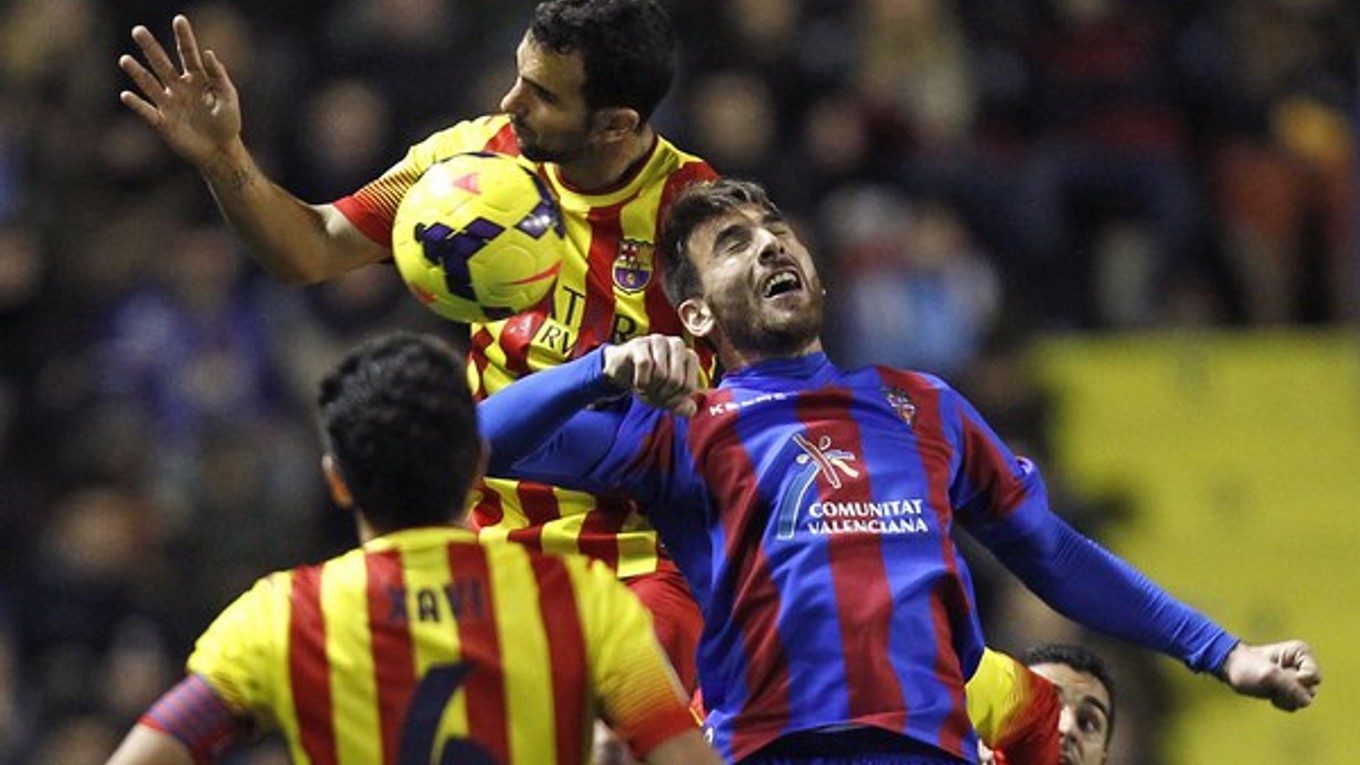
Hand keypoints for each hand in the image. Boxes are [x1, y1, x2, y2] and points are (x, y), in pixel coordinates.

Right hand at [118, 15, 242, 167]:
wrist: (220, 151)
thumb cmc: (227, 123)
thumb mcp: (229, 98)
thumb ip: (219, 76)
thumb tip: (208, 52)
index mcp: (197, 79)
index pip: (188, 53)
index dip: (184, 37)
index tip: (179, 19)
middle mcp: (179, 87)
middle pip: (162, 63)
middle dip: (150, 47)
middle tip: (138, 30)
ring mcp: (169, 103)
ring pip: (149, 84)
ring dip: (137, 72)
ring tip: (125, 59)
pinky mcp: (162, 122)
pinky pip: (146, 111)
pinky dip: (136, 104)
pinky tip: (126, 95)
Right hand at [602, 336, 698, 415]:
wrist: (623, 371)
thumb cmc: (650, 381)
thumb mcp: (667, 398)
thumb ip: (682, 407)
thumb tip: (691, 410)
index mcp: (690, 356)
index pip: (688, 387)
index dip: (674, 399)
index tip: (664, 397)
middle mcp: (677, 345)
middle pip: (676, 380)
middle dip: (662, 394)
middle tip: (652, 392)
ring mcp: (659, 341)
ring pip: (661, 373)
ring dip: (650, 388)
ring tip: (645, 387)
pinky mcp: (640, 343)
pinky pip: (644, 364)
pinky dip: (640, 380)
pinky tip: (637, 382)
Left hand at [1219, 640, 1320, 710]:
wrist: (1231, 670)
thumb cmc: (1246, 666)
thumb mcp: (1268, 675)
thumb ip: (1290, 686)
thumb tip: (1306, 701)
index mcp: (1301, 653)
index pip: (1313, 676)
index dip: (1297, 681)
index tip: (1277, 674)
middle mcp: (1303, 664)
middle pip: (1310, 690)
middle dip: (1289, 691)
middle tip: (1270, 682)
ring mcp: (1297, 678)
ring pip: (1304, 699)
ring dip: (1285, 698)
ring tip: (1269, 687)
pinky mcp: (1291, 689)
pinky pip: (1296, 704)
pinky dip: (1282, 702)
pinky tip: (1270, 693)